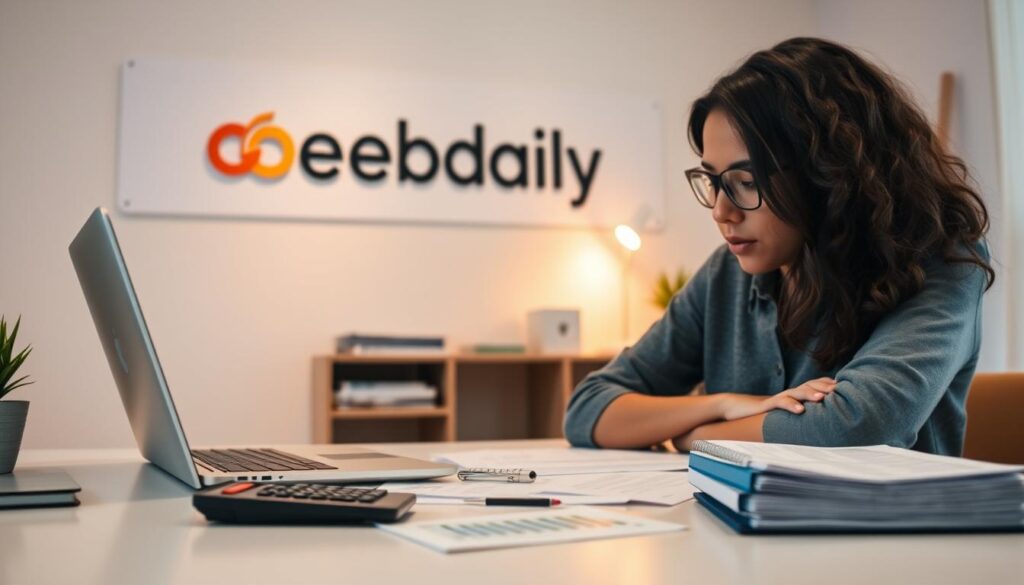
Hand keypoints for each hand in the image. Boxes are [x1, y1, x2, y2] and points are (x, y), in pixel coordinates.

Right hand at [717, 377, 836, 419]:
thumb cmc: (762, 413)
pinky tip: (800, 410)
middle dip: (824, 387)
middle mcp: (788, 393)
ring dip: (810, 393)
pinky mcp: (767, 405)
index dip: (828, 385)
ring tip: (823, 398)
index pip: (814, 385)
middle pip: (809, 385)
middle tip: (839, 391)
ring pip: (797, 392)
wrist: (734, 408)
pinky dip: (791, 405)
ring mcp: (778, 398)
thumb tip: (818, 422)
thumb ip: (798, 412)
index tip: (845, 388)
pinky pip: (780, 403)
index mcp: (794, 395)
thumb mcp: (784, 413)